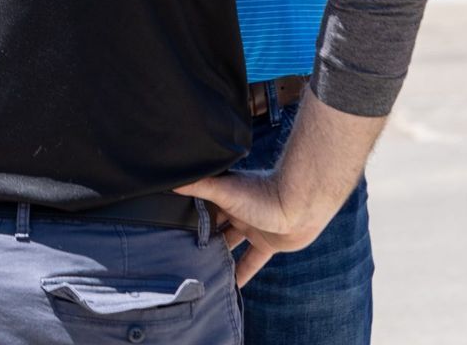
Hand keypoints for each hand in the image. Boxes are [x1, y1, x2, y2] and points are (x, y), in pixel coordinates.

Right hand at [174, 170, 323, 286]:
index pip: (199, 206)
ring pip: (230, 245)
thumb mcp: (223, 189)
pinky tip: (230, 287)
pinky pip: (251, 262)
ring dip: (218, 257)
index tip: (166, 228)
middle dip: (199, 239)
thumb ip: (196, 185)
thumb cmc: (262, 193)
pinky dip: (241, 274)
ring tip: (198, 271)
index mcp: (224, 195)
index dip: (184, 216)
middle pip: (213, 227)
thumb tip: (168, 180)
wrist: (301, 205)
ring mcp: (252, 228)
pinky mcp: (267, 244)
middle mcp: (237, 211)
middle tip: (179, 255)